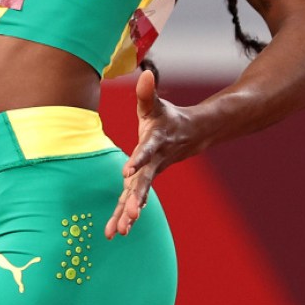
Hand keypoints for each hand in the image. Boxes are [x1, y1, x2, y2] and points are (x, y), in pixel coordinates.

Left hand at [105, 68, 203, 238]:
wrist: (190, 136)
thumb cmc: (167, 118)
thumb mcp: (156, 105)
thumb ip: (147, 92)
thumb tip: (145, 72)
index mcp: (155, 142)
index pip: (146, 152)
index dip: (137, 160)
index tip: (127, 172)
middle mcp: (154, 163)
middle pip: (144, 183)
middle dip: (136, 200)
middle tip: (130, 217)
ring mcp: (150, 175)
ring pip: (139, 197)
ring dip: (129, 214)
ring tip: (120, 232)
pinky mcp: (145, 182)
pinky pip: (134, 200)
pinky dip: (125, 215)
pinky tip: (114, 231)